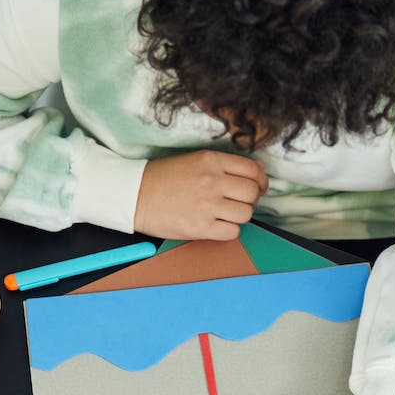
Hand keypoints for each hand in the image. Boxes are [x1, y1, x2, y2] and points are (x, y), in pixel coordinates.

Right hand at [133, 151, 267, 240]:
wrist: (134, 195)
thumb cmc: (163, 178)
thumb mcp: (195, 161)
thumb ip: (226, 165)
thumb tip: (259, 170)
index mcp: (211, 161)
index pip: (252, 170)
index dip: (260, 181)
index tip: (256, 187)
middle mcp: (212, 181)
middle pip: (252, 193)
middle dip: (250, 200)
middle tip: (237, 202)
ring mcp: (207, 205)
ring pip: (246, 214)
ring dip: (238, 216)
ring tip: (223, 214)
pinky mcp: (200, 228)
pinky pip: (232, 232)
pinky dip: (228, 231)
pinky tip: (216, 225)